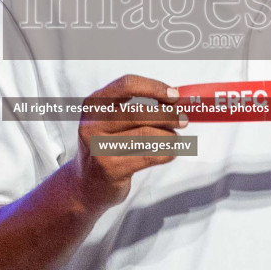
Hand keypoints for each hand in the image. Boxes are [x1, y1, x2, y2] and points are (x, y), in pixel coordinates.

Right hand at [74, 74, 184, 211]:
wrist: (86, 184)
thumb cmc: (107, 146)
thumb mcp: (110, 121)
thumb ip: (136, 107)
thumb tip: (175, 99)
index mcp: (94, 104)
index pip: (127, 85)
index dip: (154, 88)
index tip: (174, 95)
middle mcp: (92, 124)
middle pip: (139, 112)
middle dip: (168, 115)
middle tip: (184, 120)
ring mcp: (99, 147)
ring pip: (147, 135)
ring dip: (169, 137)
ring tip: (175, 139)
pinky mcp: (111, 168)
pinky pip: (149, 155)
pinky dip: (167, 153)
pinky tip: (170, 153)